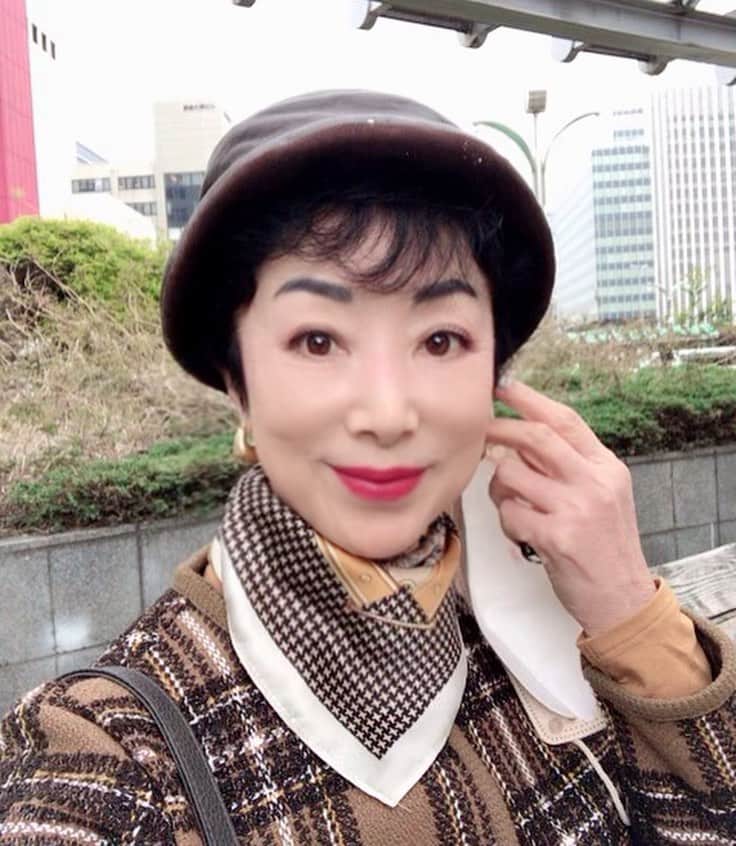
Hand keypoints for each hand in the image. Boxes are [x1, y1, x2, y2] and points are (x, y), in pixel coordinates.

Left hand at [487, 378, 654, 636]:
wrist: (622, 600)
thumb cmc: (604, 547)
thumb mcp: (601, 496)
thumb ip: (568, 466)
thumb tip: (520, 438)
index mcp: (606, 467)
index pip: (565, 420)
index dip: (530, 399)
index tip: (503, 387)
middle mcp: (594, 482)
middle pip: (536, 437)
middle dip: (500, 429)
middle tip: (480, 431)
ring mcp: (577, 509)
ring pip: (512, 475)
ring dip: (498, 488)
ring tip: (509, 504)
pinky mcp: (557, 537)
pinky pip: (510, 514)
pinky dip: (505, 521)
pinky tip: (518, 533)